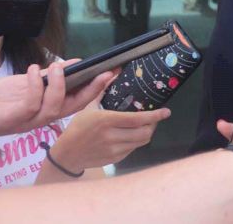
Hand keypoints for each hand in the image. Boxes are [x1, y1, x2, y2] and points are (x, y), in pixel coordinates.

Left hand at [0, 61, 115, 143]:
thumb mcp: (24, 83)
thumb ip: (47, 77)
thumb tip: (73, 65)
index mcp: (44, 110)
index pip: (77, 101)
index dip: (96, 88)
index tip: (111, 72)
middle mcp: (39, 119)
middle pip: (73, 108)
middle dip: (91, 90)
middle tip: (103, 73)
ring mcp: (26, 121)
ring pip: (54, 108)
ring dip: (60, 85)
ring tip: (59, 66)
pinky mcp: (11, 120)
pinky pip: (31, 105)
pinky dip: (36, 86)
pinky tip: (34, 70)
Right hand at [50, 102, 169, 171]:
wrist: (67, 155)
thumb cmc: (77, 127)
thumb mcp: (88, 107)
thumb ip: (102, 90)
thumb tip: (113, 73)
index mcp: (106, 120)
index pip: (137, 119)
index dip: (155, 116)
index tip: (166, 111)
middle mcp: (112, 136)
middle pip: (144, 132)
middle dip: (153, 124)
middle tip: (154, 118)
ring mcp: (114, 150)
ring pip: (141, 142)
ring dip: (147, 133)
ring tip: (145, 125)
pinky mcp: (115, 159)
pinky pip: (133, 149)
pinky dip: (136, 141)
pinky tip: (132, 135)